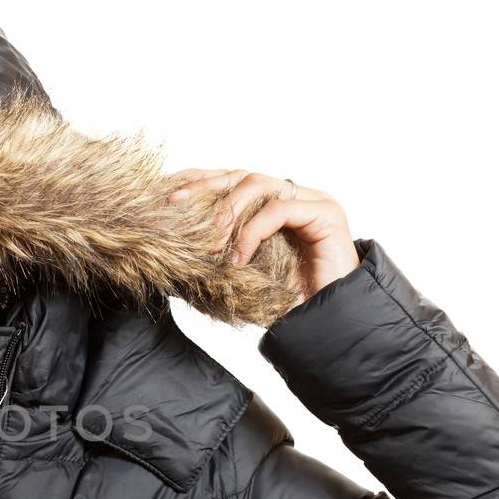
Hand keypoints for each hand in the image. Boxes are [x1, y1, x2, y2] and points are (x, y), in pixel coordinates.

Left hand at [168, 169, 359, 311]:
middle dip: (204, 187)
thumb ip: (221, 253)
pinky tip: (237, 259)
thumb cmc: (288, 303)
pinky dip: (251, 232)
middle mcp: (294, 196)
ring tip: (210, 243)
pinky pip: (278, 210)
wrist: (329, 324)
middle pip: (241, 174)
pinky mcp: (326, 213)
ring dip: (226, 211)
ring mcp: (312, 201)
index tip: (169, 193)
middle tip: (174, 205)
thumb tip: (177, 251)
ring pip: (258, 184)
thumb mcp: (244, 274)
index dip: (200, 181)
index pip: (233, 179)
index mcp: (275, 204)